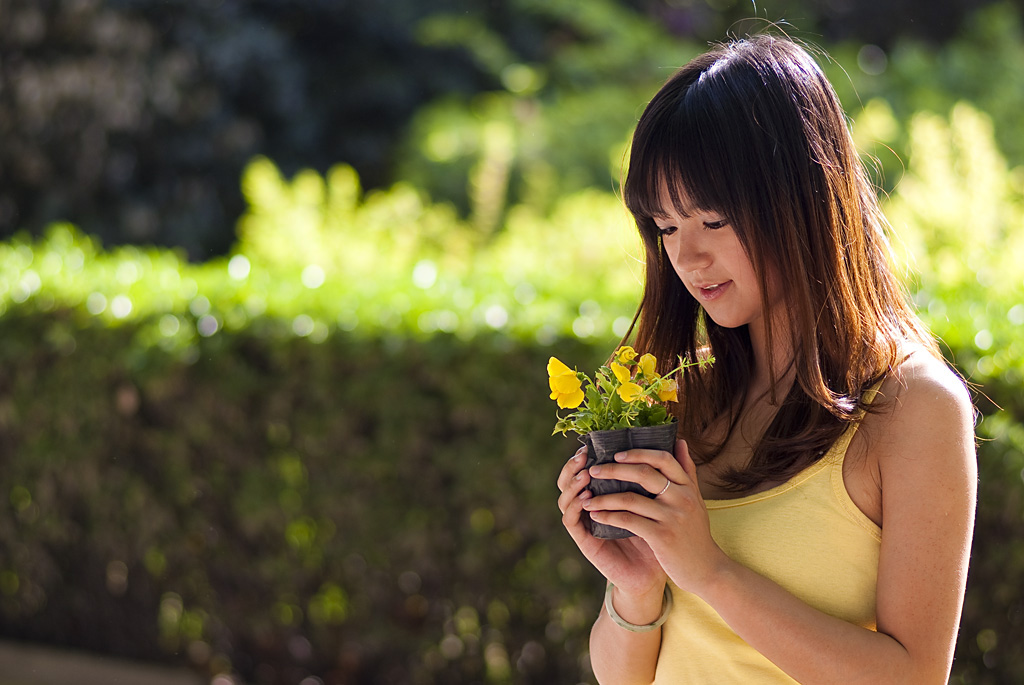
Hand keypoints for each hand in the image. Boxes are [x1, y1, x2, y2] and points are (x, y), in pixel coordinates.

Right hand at [557, 444, 666, 596]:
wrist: (654, 575)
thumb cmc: (657, 538)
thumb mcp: (660, 502)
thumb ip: (664, 474)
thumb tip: (680, 441)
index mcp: (603, 496)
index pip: (583, 470)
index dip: (583, 457)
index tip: (591, 444)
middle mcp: (591, 508)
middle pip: (569, 481)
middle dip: (572, 466)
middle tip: (583, 455)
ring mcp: (586, 524)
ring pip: (565, 498)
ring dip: (571, 484)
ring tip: (584, 474)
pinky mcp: (585, 541)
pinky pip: (572, 521)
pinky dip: (574, 508)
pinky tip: (585, 499)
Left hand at [579, 439, 729, 595]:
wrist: (708, 570)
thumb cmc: (696, 533)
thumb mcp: (696, 499)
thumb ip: (687, 471)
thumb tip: (680, 440)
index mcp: (688, 486)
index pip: (663, 458)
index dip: (638, 453)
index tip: (617, 454)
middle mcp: (682, 498)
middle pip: (644, 473)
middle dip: (614, 470)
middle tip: (594, 471)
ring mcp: (672, 517)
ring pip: (631, 498)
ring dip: (604, 498)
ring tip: (586, 499)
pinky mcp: (662, 537)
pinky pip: (629, 521)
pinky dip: (609, 517)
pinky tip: (596, 517)